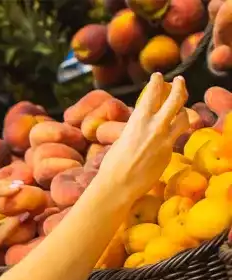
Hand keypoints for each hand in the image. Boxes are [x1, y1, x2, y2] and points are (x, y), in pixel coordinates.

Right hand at [97, 73, 188, 202]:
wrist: (119, 185)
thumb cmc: (113, 164)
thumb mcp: (122, 139)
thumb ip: (134, 129)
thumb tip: (139, 124)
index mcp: (139, 121)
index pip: (152, 93)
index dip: (157, 81)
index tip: (158, 76)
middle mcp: (155, 127)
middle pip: (176, 99)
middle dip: (179, 86)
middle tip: (179, 81)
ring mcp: (165, 140)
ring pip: (184, 117)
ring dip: (184, 110)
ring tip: (182, 109)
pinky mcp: (169, 153)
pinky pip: (175, 138)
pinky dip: (174, 133)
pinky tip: (170, 135)